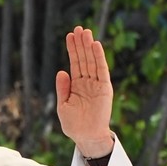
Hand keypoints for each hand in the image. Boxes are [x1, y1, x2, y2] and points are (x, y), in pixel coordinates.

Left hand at [55, 26, 114, 160]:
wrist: (85, 137)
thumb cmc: (73, 124)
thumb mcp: (63, 105)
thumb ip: (63, 88)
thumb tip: (61, 71)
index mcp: (77, 85)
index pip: (75, 63)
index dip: (73, 49)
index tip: (70, 35)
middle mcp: (87, 82)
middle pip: (84, 59)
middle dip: (80, 44)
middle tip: (78, 28)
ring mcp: (96, 84)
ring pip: (92, 61)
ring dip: (89, 46)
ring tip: (85, 32)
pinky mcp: (104, 88)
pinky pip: (102, 70)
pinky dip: (99, 57)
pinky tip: (95, 45)